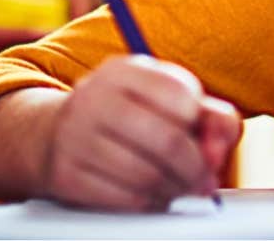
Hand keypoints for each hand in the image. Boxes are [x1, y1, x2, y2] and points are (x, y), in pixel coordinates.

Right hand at [39, 55, 241, 210]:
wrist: (57, 135)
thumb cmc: (132, 117)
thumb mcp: (172, 103)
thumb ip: (213, 118)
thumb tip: (217, 151)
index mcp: (125, 70)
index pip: (181, 95)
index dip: (201, 123)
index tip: (202, 137)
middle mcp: (95, 96)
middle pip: (168, 140)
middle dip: (195, 168)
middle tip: (204, 181)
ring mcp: (75, 135)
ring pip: (147, 174)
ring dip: (174, 189)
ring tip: (178, 187)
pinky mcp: (65, 174)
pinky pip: (124, 198)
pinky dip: (148, 202)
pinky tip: (151, 194)